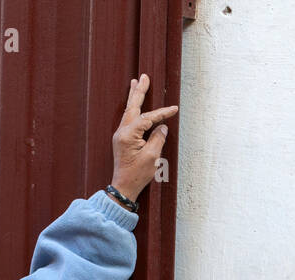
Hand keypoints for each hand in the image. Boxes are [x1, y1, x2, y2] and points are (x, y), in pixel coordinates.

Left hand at [110, 73, 177, 202]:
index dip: (162, 113)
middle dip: (139, 91)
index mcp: (128, 135)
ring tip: (136, 82)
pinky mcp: (122, 139)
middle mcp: (122, 132)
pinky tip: (134, 104)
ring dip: (134, 97)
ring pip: (129, 111)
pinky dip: (133, 108)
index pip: (147, 118)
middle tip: (144, 77)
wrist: (123, 187)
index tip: (174, 109)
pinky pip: (128, 119)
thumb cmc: (137, 174)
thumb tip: (162, 127)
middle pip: (132, 107)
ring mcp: (120, 135)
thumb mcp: (152, 157)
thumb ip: (158, 138)